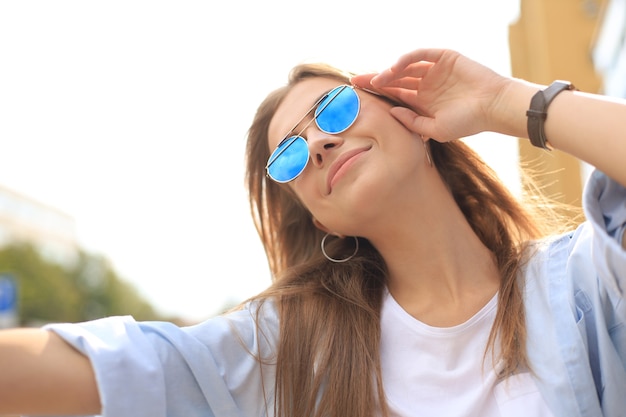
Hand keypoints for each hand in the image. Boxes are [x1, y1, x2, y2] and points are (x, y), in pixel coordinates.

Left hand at [351, 48, 509, 141]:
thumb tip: (390, 112)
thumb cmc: (468, 122)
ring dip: (390, 72)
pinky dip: (407, 59)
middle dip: (376, 80)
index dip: (378, 94)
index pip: (396, 95)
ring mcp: (435, 71)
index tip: (359, 94)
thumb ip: (412, 122)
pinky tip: (395, 68)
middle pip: (396, 79)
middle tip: (356, 81)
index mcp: (424, 102)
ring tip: (376, 80)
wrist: (494, 107)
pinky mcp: (445, 57)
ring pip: (406, 67)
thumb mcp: (435, 129)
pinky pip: (421, 55)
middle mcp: (427, 85)